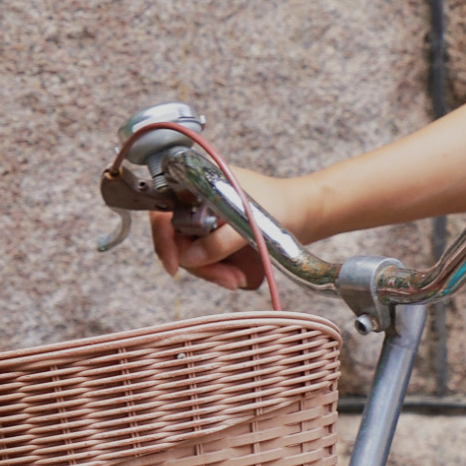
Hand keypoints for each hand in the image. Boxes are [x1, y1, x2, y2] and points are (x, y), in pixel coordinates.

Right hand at [150, 166, 286, 295]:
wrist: (302, 211)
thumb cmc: (278, 204)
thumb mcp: (249, 221)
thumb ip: (219, 241)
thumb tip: (188, 258)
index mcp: (196, 186)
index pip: (163, 212)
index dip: (163, 238)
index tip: (174, 265)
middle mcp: (194, 204)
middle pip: (176, 240)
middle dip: (199, 264)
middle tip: (227, 280)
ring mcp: (202, 223)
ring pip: (189, 255)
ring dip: (211, 272)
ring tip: (238, 279)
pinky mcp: (213, 239)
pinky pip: (204, 260)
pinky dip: (217, 271)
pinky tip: (237, 276)